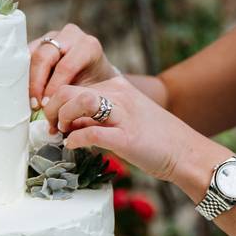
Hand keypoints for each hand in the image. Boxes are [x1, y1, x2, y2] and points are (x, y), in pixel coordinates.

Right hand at [28, 24, 119, 111]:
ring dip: (25, 78)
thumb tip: (58, 122)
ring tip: (26, 99)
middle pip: (44, 56)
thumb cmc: (96, 87)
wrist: (96, 76)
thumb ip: (77, 100)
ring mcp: (52, 37)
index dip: (53, 88)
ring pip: (30, 54)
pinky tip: (21, 91)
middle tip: (35, 105)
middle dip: (36, 83)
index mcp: (88, 46)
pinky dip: (21, 73)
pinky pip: (24, 55)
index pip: (65, 66)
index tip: (47, 106)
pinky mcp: (39, 42)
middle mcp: (69, 36)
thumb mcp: (93, 93)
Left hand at [45, 75, 213, 183]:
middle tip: (51, 126)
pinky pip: (91, 133)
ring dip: (62, 117)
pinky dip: (75, 139)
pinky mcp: (126, 138)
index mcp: (116, 87)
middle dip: (52, 108)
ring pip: (80, 102)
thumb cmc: (153, 138)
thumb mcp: (123, 117)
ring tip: (61, 132)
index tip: (52, 118)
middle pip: (69, 90)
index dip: (55, 101)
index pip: (73, 84)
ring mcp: (123, 115)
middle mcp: (118, 96)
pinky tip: (72, 146)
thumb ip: (96, 117)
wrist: (185, 151)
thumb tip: (68, 124)